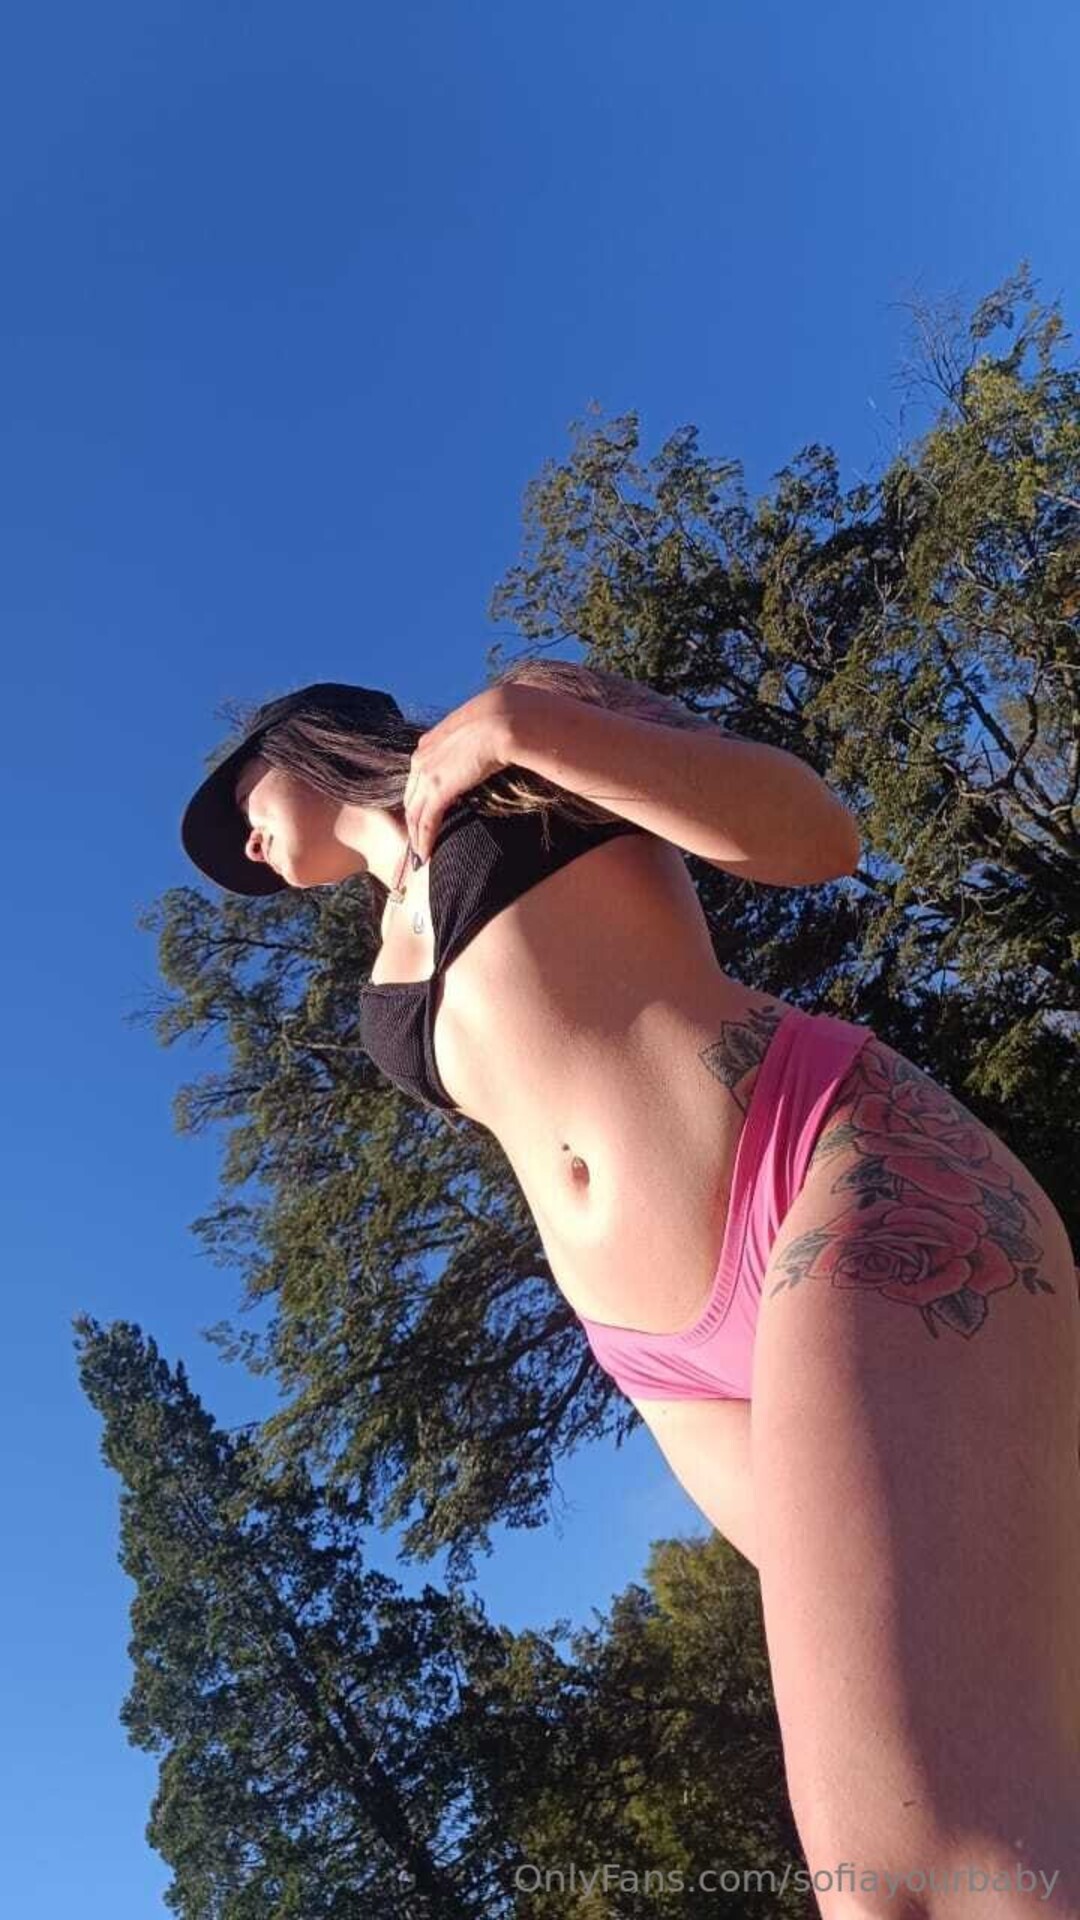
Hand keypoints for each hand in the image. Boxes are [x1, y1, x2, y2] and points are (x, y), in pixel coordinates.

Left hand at [402, 686, 517, 863]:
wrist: (501, 718)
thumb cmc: (498, 722)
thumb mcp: (477, 734)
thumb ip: (469, 747)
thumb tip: (482, 755)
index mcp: (429, 744)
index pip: (417, 779)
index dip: (419, 800)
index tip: (423, 817)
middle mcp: (422, 759)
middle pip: (411, 798)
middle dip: (412, 822)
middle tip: (416, 843)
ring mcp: (427, 774)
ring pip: (414, 814)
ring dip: (415, 837)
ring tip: (419, 856)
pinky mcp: (438, 790)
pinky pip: (425, 822)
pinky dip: (423, 841)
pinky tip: (424, 856)